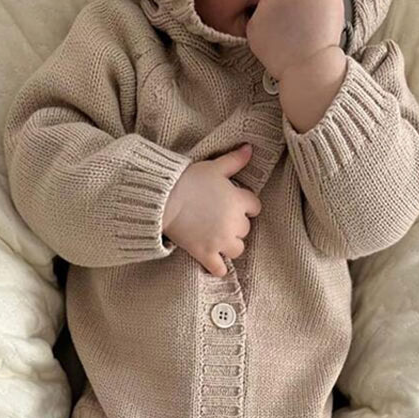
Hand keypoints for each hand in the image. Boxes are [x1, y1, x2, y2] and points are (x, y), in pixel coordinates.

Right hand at [162, 144, 261, 276]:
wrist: (164, 198)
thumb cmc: (188, 179)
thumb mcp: (214, 166)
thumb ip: (234, 160)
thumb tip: (250, 148)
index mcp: (238, 201)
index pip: (255, 207)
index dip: (245, 206)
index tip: (233, 204)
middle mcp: (233, 223)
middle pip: (245, 229)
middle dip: (236, 225)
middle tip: (220, 220)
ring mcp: (220, 241)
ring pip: (237, 249)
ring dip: (230, 246)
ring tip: (218, 239)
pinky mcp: (205, 254)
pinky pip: (220, 269)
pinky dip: (218, 268)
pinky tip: (214, 262)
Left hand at [245, 0, 344, 80]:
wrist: (309, 68)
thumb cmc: (325, 38)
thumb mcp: (335, 2)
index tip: (301, 2)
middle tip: (297, 21)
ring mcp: (265, 6)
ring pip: (267, 4)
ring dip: (275, 15)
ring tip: (290, 34)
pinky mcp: (253, 24)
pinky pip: (258, 22)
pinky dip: (265, 31)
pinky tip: (279, 42)